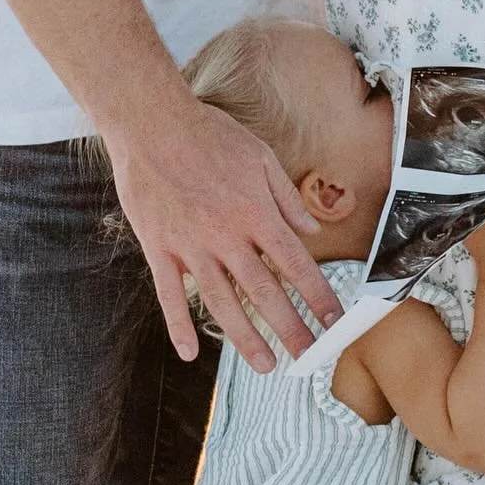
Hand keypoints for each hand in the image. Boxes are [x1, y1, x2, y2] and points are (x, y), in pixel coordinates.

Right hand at [106, 90, 340, 371]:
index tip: (334, 322)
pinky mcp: (158, 248)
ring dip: (245, 338)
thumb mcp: (260, 156)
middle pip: (263, 292)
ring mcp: (190, 245)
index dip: (318, 296)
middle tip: (308, 357)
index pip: (295, 264)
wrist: (151, 120)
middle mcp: (226, 235)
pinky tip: (189, 353)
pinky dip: (178, 326)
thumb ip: (286, 199)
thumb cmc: (209, 135)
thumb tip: (311, 232)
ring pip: (221, 302)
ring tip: (265, 365)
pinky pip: (168, 294)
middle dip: (290, 328)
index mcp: (255, 213)